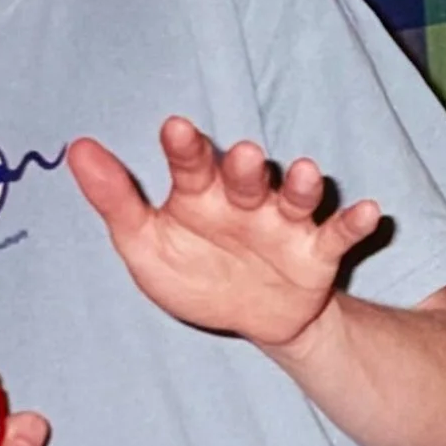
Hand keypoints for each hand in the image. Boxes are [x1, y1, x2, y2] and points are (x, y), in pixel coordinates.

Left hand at [67, 117, 380, 347]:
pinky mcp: (318, 252)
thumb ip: (115, 199)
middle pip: (246, 178)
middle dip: (245, 167)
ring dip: (300, 184)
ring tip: (304, 172)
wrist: (250, 318)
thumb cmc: (193, 270)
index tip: (174, 128)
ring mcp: (285, 224)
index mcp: (201, 195)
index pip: (190, 165)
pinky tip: (370, 211)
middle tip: (240, 155)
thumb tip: (75, 148)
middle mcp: (246, 201)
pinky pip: (338, 234)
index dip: (183, 148)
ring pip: (295, 198)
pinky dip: (354, 223)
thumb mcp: (145, 244)